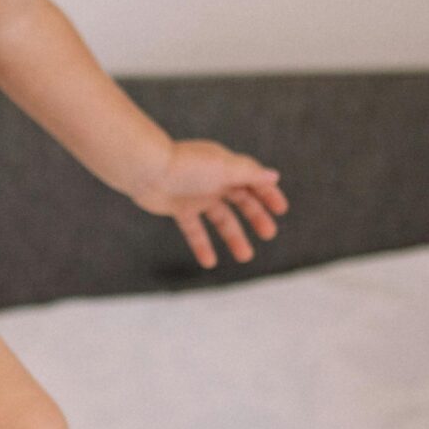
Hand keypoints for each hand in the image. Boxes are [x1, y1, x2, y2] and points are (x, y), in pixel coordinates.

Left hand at [130, 139, 286, 268]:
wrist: (146, 171)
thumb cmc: (186, 166)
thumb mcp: (224, 168)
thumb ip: (249, 174)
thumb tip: (274, 177)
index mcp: (226, 166)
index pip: (253, 180)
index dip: (268, 194)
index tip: (281, 210)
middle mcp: (213, 180)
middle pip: (240, 201)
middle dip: (255, 217)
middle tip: (268, 234)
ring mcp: (196, 195)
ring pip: (221, 219)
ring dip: (234, 237)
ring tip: (246, 256)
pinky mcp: (180, 209)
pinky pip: (195, 230)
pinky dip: (202, 245)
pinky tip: (210, 262)